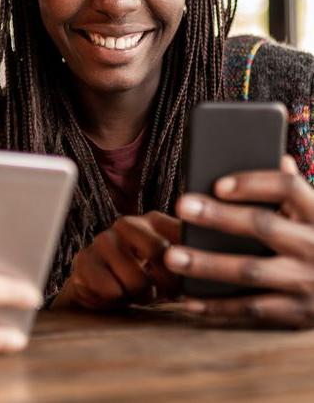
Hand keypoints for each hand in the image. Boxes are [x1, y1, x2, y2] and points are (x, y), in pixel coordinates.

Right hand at [54, 211, 180, 309]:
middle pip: (158, 251)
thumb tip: (215, 266)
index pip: (181, 236)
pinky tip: (115, 292)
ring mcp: (103, 239)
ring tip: (136, 292)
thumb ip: (191, 258)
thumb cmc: (145, 275)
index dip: (187, 265)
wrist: (102, 286)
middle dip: (164, 283)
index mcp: (153, 220)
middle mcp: (127, 223)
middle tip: (160, 292)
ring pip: (135, 278)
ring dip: (139, 295)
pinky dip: (117, 299)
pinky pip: (111, 289)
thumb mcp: (172, 265)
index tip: (186, 282)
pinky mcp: (84, 258)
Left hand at [165, 155, 313, 327]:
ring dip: (208, 264)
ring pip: (251, 271)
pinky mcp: (297, 314)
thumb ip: (295, 192)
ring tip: (172, 256)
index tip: (218, 183)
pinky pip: (251, 309)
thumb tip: (279, 156)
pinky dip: (217, 306)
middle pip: (263, 226)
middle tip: (180, 205)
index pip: (289, 188)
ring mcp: (308, 283)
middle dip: (219, 216)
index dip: (254, 183)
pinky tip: (187, 298)